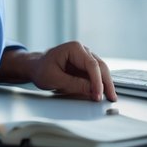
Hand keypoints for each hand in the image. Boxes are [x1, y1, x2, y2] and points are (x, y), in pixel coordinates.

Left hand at [0, 43, 116, 101]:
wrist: (36, 68)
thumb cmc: (41, 70)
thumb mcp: (54, 79)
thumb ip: (74, 84)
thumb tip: (92, 90)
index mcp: (74, 48)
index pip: (91, 65)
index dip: (97, 81)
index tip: (98, 95)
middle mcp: (83, 51)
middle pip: (100, 67)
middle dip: (106, 83)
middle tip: (111, 98)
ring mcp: (85, 58)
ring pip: (101, 71)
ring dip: (106, 84)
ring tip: (110, 97)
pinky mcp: (85, 67)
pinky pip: (96, 75)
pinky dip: (100, 84)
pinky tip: (104, 94)